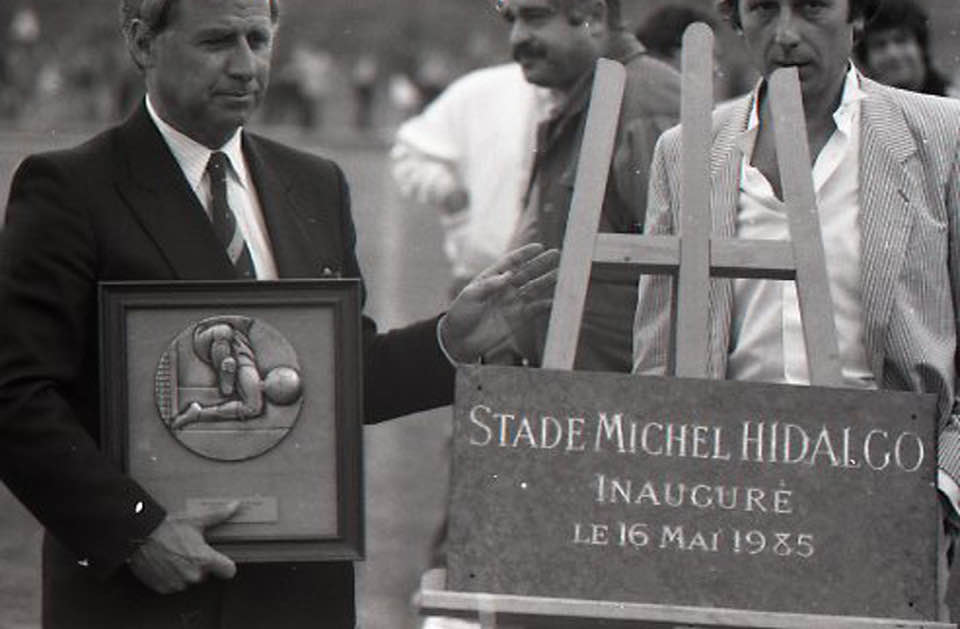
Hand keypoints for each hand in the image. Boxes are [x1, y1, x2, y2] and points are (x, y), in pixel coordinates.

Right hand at [128, 501, 239, 593]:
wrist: (140, 534)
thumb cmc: (168, 526)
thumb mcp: (196, 519)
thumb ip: (219, 515)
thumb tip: (235, 506)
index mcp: (204, 559)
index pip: (229, 571)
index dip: (225, 565)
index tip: (220, 560)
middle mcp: (193, 574)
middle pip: (206, 574)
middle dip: (199, 565)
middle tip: (188, 550)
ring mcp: (177, 583)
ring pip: (189, 580)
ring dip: (184, 571)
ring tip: (175, 555)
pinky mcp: (163, 588)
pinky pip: (173, 585)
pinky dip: (170, 577)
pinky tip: (165, 563)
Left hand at [441, 243, 558, 362]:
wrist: (458, 341)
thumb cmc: (460, 315)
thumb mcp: (470, 296)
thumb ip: (490, 284)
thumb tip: (508, 274)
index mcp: (491, 278)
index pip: (510, 262)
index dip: (524, 254)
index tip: (539, 247)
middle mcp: (504, 289)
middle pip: (526, 273)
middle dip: (541, 264)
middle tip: (556, 255)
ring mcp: (512, 304)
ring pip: (533, 289)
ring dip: (547, 281)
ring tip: (562, 274)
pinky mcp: (517, 319)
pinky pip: (534, 310)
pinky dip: (545, 305)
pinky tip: (555, 300)